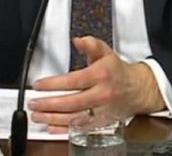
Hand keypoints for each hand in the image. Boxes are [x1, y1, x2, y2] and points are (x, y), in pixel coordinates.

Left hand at [28, 36, 164, 132]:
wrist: (137, 89)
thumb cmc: (117, 71)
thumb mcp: (105, 52)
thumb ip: (90, 44)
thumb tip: (78, 40)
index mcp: (101, 75)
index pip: (73, 80)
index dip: (53, 84)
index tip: (38, 85)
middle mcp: (101, 94)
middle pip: (71, 102)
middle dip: (49, 104)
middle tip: (33, 103)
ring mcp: (101, 111)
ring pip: (74, 118)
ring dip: (52, 119)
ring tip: (37, 116)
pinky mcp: (101, 123)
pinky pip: (80, 128)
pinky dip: (64, 130)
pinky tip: (51, 127)